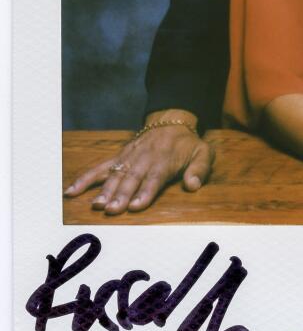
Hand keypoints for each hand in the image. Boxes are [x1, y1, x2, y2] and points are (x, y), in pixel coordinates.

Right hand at [64, 119, 213, 214]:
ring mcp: (129, 157)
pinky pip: (100, 167)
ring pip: (115, 174)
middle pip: (132, 178)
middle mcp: (144, 158)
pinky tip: (72, 191)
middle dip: (121, 194)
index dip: (145, 192)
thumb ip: (199, 170)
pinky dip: (85, 178)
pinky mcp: (119, 156)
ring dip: (105, 190)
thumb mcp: (203, 153)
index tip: (135, 206)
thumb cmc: (187, 143)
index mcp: (165, 160)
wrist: (171, 120)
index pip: (154, 178)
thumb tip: (193, 185)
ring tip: (97, 205)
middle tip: (112, 210)